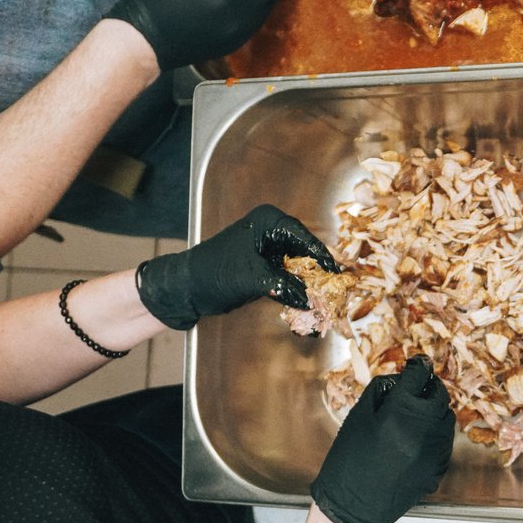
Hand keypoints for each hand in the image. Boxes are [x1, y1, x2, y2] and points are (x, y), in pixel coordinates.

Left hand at [137, 204, 338, 329]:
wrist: (184, 289)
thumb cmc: (213, 274)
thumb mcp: (254, 280)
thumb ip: (286, 287)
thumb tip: (313, 300)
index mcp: (268, 221)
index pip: (305, 237)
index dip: (323, 257)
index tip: (338, 275)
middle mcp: (269, 230)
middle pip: (304, 250)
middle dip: (316, 272)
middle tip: (332, 290)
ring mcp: (265, 248)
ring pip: (296, 264)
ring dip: (306, 282)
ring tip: (320, 299)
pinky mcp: (262, 265)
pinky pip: (286, 274)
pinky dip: (294, 287)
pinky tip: (303, 301)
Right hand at [311, 356, 454, 522]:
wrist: (352, 507)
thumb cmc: (348, 462)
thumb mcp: (357, 419)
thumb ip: (381, 393)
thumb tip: (400, 381)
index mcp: (401, 411)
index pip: (419, 376)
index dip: (418, 366)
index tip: (418, 364)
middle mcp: (424, 428)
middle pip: (439, 395)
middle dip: (429, 388)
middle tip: (418, 388)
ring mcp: (435, 451)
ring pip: (447, 419)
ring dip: (435, 412)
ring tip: (417, 415)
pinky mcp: (438, 469)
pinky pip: (444, 443)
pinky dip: (436, 435)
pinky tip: (418, 439)